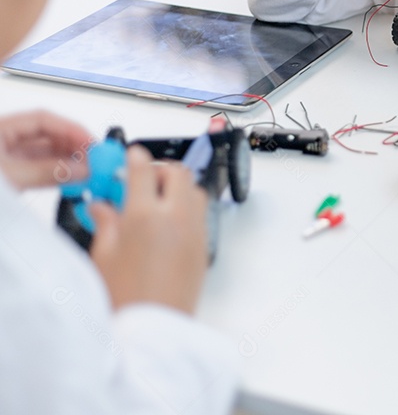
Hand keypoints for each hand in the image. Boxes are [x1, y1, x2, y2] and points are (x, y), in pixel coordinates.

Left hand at [0, 111, 92, 190]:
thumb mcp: (10, 176)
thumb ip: (46, 172)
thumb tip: (80, 170)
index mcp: (1, 129)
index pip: (43, 119)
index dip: (70, 129)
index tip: (91, 143)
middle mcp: (5, 139)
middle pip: (48, 135)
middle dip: (74, 146)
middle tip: (94, 158)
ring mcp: (9, 157)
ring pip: (47, 153)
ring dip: (69, 160)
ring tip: (87, 170)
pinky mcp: (12, 174)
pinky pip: (41, 168)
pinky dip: (58, 172)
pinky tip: (73, 177)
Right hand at [90, 146, 208, 314]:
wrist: (151, 331)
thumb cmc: (125, 299)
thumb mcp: (103, 256)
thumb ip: (107, 223)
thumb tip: (102, 206)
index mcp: (145, 216)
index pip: (144, 171)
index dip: (136, 159)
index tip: (131, 156)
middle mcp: (176, 219)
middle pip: (178, 174)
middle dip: (161, 170)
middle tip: (143, 179)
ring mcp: (195, 232)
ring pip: (196, 191)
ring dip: (179, 187)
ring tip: (156, 200)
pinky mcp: (204, 247)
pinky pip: (202, 214)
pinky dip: (188, 207)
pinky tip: (168, 222)